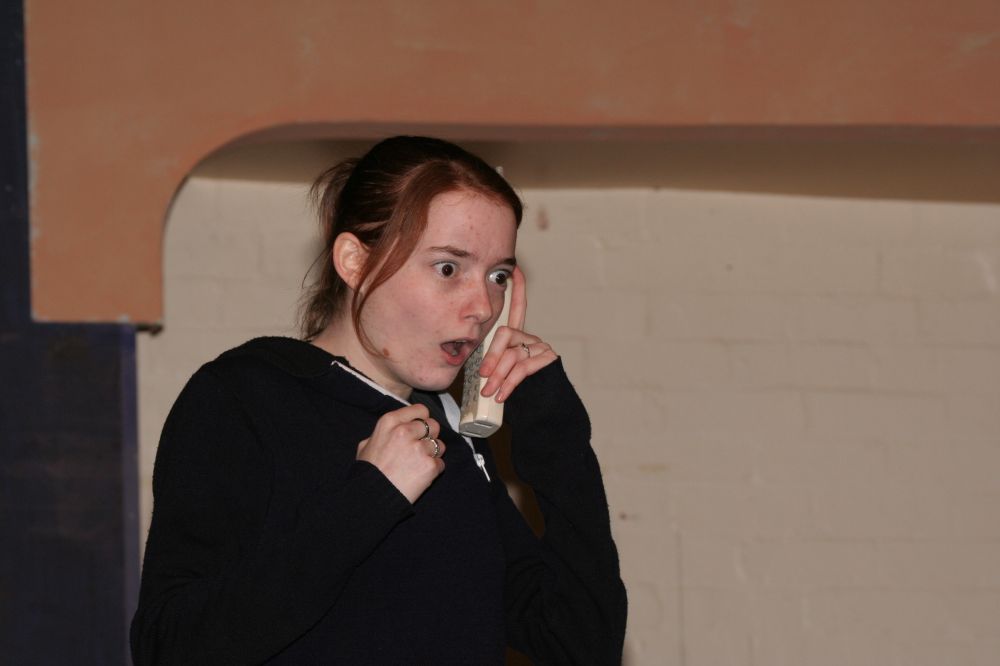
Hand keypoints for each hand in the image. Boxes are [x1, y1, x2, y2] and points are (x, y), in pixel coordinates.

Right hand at [356, 403, 444, 503]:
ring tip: (418, 464)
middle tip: (420, 448)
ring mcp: (419, 448)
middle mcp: (406, 431)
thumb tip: (392, 429)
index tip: (420, 429)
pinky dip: (433, 470)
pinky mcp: (429, 465)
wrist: (372, 496)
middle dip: (430, 436)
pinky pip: (440, 463)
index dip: (422, 420)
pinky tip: (419, 476)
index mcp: (390, 422)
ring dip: (433, 454)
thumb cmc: (368, 472)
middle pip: (433, 425)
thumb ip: (383, 433)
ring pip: (440, 445)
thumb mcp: (366, 445)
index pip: (420, 410)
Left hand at [478, 266, 556, 401]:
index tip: (515, 269)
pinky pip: (521, 367)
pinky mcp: (548, 358)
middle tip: (482, 376)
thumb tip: (478, 368)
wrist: (541, 411)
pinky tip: (502, 395)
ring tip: (490, 391)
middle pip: (505, 334)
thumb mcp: (498, 375)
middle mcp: (530, 338)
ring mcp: (540, 347)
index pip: (517, 308)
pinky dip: (508, 383)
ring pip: (511, 354)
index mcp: (518, 338)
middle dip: (491, 356)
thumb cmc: (516, 394)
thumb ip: (491, 365)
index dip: (517, 288)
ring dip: (498, 376)